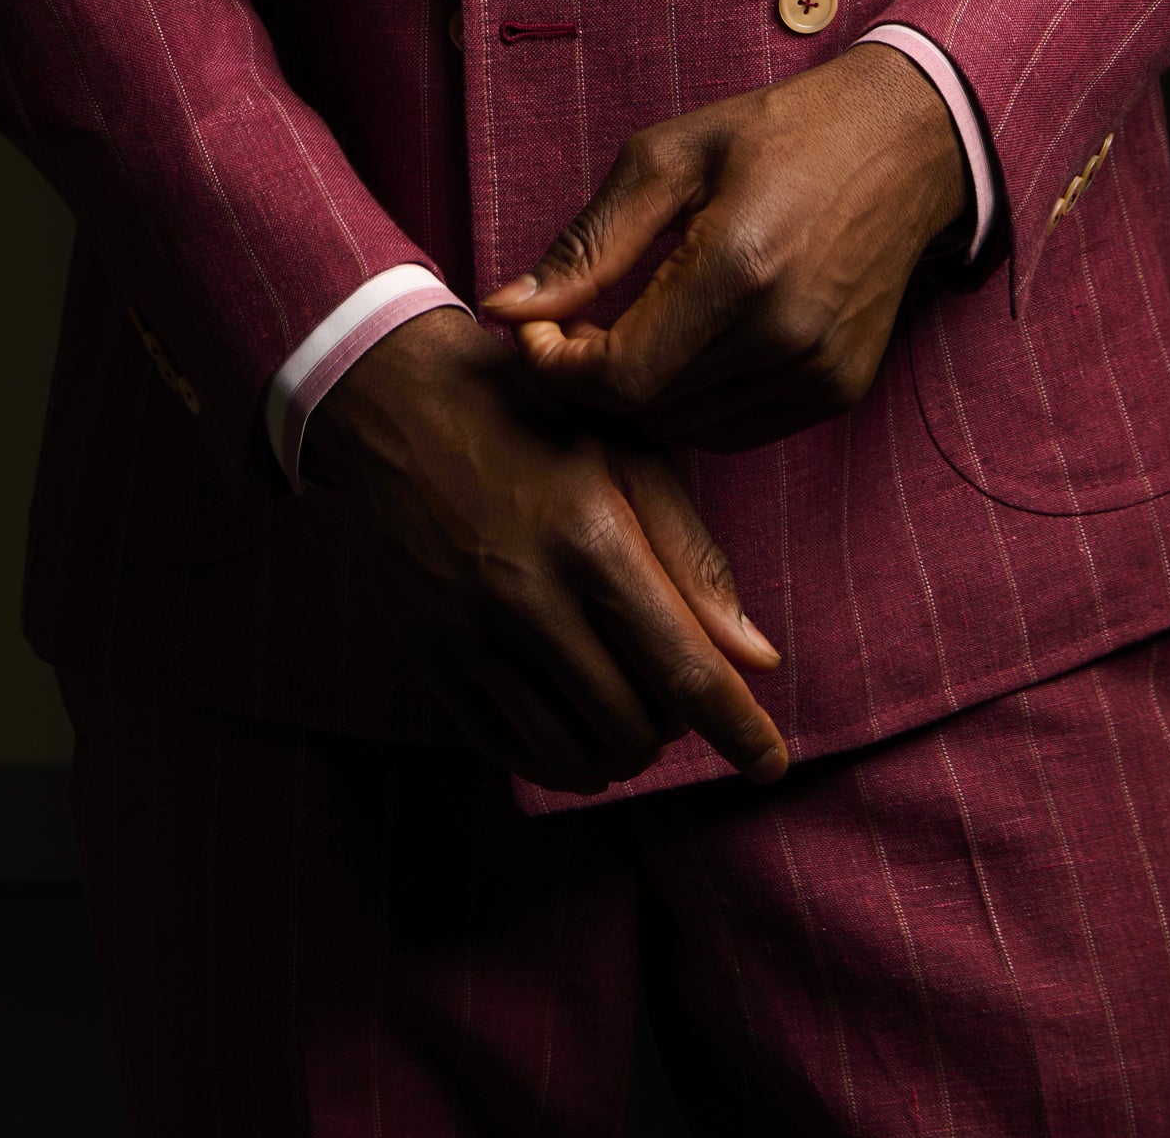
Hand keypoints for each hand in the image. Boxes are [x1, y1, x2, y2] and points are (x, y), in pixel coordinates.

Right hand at [303, 305, 786, 796]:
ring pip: (573, 754)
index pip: (684, 670)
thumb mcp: (628, 453)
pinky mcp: (431, 658)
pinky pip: (509, 750)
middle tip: (675, 682)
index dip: (739, 732)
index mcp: (593, 539)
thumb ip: (693, 558)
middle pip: (634, 725)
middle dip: (675, 724)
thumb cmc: (533, 417)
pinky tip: (579, 729)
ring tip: (630, 704)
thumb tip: (758, 660)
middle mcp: (529, 599)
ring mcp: (471, 636)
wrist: (398, 403)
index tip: (772, 765)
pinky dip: (560, 760)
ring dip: (620, 748)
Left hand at [482, 44, 968, 451]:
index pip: (620, 374)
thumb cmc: (778, 135)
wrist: (903, 144)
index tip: (535, 329)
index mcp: (738, 267)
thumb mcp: (668, 159)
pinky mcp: (841, 389)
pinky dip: (693, 402)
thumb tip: (506, 308)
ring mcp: (821, 370)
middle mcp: (786, 334)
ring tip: (624, 333)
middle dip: (590, 377)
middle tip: (571, 326)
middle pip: (649, 406)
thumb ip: (588, 244)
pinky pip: (737, 429)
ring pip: (689, 428)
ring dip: (640, 395)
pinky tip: (683, 348)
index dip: (558, 366)